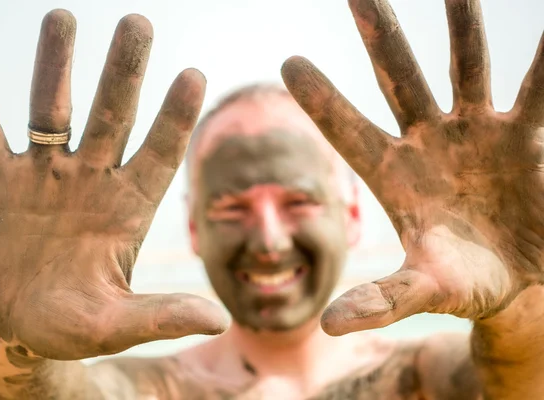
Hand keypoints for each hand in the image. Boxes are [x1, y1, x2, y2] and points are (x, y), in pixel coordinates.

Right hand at [0, 10, 226, 359]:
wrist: (10, 324)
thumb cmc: (68, 325)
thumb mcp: (115, 324)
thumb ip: (160, 316)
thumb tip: (219, 321)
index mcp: (128, 208)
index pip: (159, 154)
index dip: (175, 118)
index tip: (193, 75)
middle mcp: (92, 180)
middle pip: (113, 116)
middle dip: (124, 72)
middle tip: (137, 23)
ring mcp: (45, 176)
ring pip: (52, 111)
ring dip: (55, 66)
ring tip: (63, 17)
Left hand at [282, 0, 543, 334]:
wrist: (522, 284)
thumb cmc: (466, 286)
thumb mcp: (424, 289)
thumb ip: (381, 299)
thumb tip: (329, 325)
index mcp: (394, 177)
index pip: (349, 133)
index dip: (323, 101)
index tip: (288, 62)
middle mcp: (429, 144)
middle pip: (399, 80)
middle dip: (380, 36)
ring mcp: (474, 133)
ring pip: (465, 67)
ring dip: (460, 23)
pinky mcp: (519, 135)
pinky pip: (535, 88)